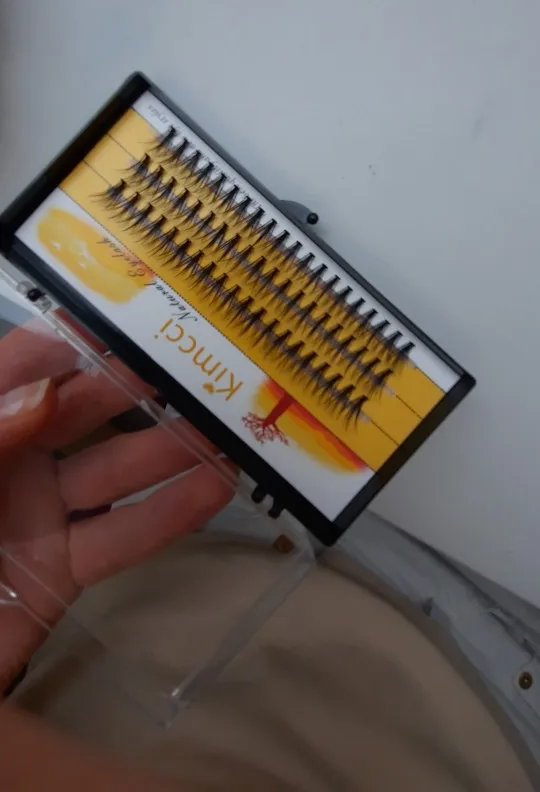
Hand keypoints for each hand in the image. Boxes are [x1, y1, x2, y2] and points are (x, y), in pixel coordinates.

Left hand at [0, 324, 232, 692]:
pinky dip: (170, 516)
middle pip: (80, 409)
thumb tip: (51, 389)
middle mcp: (9, 459)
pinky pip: (121, 540)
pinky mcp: (61, 571)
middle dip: (136, 383)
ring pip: (113, 470)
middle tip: (199, 361)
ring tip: (229, 422)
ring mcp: (37, 515)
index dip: (71, 337)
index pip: (22, 366)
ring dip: (171, 447)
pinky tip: (216, 488)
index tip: (130, 315)